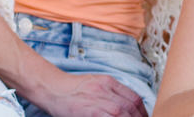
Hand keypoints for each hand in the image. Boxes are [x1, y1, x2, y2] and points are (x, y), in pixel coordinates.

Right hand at [33, 70, 147, 116]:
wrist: (51, 87)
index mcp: (109, 82)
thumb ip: (110, 93)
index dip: (143, 111)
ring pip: (123, 113)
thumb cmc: (71, 88)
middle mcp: (106, 89)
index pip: (134, 98)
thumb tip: (125, 107)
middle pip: (131, 107)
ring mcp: (97, 99)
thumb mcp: (95, 83)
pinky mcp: (89, 110)